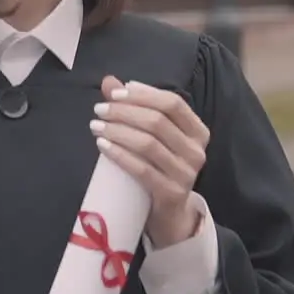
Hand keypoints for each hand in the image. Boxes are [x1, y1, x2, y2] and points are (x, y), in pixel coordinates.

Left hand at [90, 76, 209, 247]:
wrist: (172, 212)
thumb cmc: (160, 166)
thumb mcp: (153, 136)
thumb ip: (134, 107)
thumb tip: (109, 81)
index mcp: (198, 131)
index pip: (172, 103)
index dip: (143, 94)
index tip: (115, 93)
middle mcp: (196, 151)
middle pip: (157, 121)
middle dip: (124, 112)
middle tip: (99, 110)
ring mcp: (186, 174)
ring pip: (148, 144)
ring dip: (118, 131)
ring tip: (96, 126)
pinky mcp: (172, 193)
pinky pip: (142, 169)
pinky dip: (120, 154)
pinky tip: (102, 145)